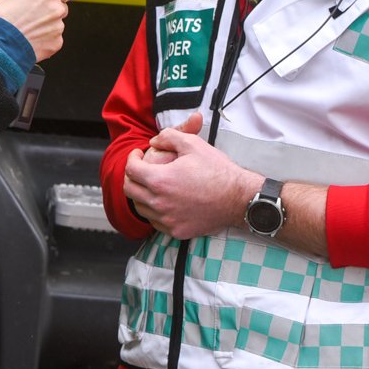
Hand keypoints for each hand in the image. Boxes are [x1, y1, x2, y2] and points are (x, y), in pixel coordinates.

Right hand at [0, 0, 77, 61]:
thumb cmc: (3, 16)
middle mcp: (57, 9)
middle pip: (62, 7)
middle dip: (51, 10)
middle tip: (33, 14)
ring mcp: (58, 27)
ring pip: (57, 24)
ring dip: (46, 26)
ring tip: (28, 28)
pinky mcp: (56, 43)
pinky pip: (54, 39)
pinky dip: (45, 39)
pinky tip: (31, 37)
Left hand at [123, 113, 254, 239]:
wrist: (238, 198)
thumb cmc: (218, 170)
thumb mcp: (193, 144)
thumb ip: (168, 137)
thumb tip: (153, 141)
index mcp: (160, 180)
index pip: (131, 169)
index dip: (132, 158)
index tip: (138, 155)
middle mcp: (160, 203)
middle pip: (130, 190)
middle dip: (131, 176)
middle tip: (140, 169)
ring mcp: (167, 220)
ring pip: (141, 208)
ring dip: (141, 194)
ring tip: (152, 185)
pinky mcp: (177, 231)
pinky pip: (155, 222)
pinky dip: (155, 211)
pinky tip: (165, 201)